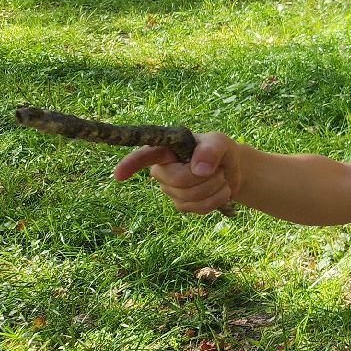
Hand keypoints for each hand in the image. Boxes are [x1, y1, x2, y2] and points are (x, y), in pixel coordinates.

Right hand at [114, 131, 241, 213]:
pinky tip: (221, 189)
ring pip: (191, 195)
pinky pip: (199, 208)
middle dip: (206, 176)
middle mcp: (162, 170)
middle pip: (179, 180)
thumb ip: (211, 150)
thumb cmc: (219, 151)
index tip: (118, 174)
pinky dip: (217, 198)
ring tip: (220, 176)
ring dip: (215, 186)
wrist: (231, 170)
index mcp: (165, 150)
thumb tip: (199, 169)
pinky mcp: (181, 204)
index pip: (144, 156)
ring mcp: (170, 189)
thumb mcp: (219, 142)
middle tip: (218, 168)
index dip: (130, 164)